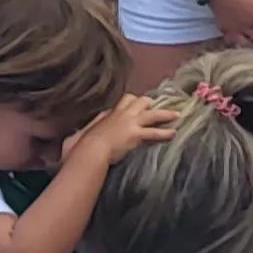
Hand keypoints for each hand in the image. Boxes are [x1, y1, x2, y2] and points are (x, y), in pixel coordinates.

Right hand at [65, 92, 183, 169]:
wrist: (89, 151)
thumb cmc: (80, 145)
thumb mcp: (80, 132)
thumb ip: (85, 130)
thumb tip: (76, 134)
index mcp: (108, 113)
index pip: (123, 101)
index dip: (131, 102)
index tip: (134, 104)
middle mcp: (121, 114)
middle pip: (139, 101)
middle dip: (148, 103)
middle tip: (155, 107)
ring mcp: (130, 123)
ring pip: (152, 114)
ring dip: (165, 114)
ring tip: (177, 115)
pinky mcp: (137, 134)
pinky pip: (155, 132)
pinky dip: (165, 132)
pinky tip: (174, 133)